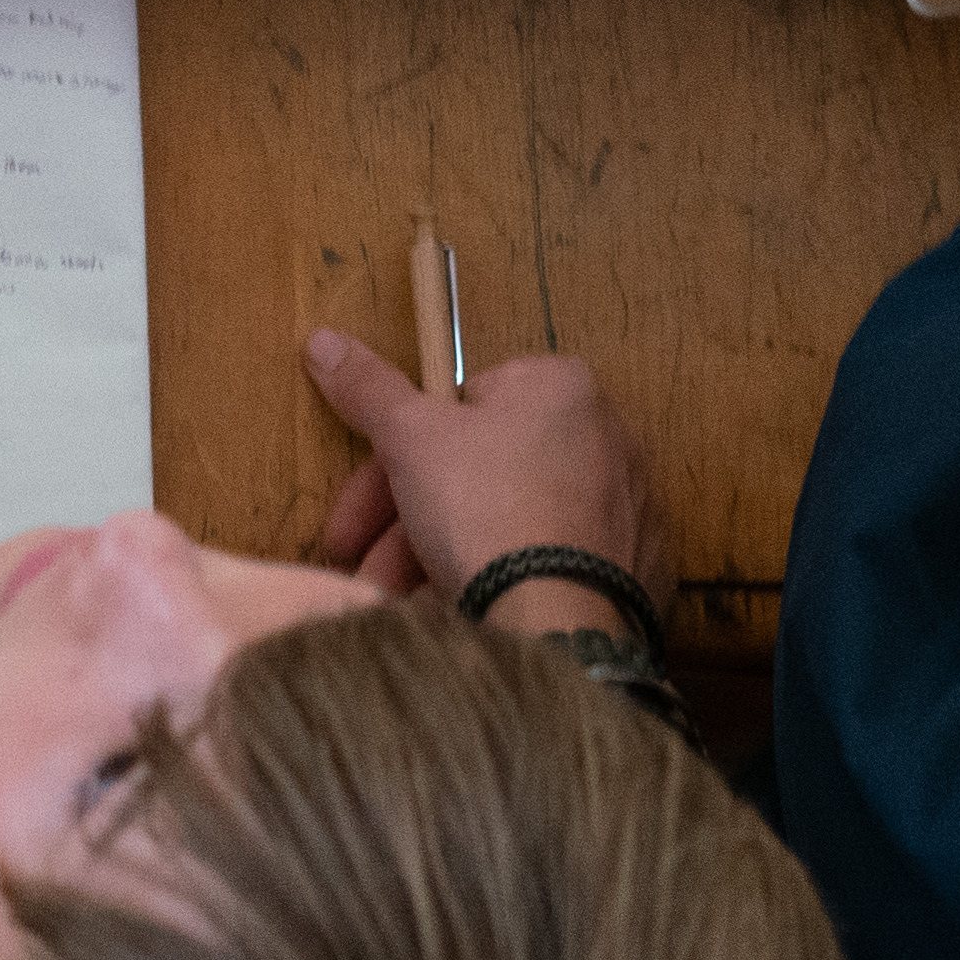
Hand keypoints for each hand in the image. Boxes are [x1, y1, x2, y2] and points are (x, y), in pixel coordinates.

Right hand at [299, 328, 652, 619]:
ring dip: (444, 557)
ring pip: (514, 522)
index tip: (364, 509)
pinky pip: (557, 566)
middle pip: (482, 471)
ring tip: (402, 605)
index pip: (462, 405)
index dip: (399, 457)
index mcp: (561, 386)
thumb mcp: (410, 438)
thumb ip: (369, 388)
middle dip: (409, 522)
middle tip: (366, 569)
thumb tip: (322, 339)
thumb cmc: (485, 508)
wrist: (561, 620)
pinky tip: (472, 615)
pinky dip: (512, 583)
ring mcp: (630, 507)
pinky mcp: (637, 568)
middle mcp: (608, 435)